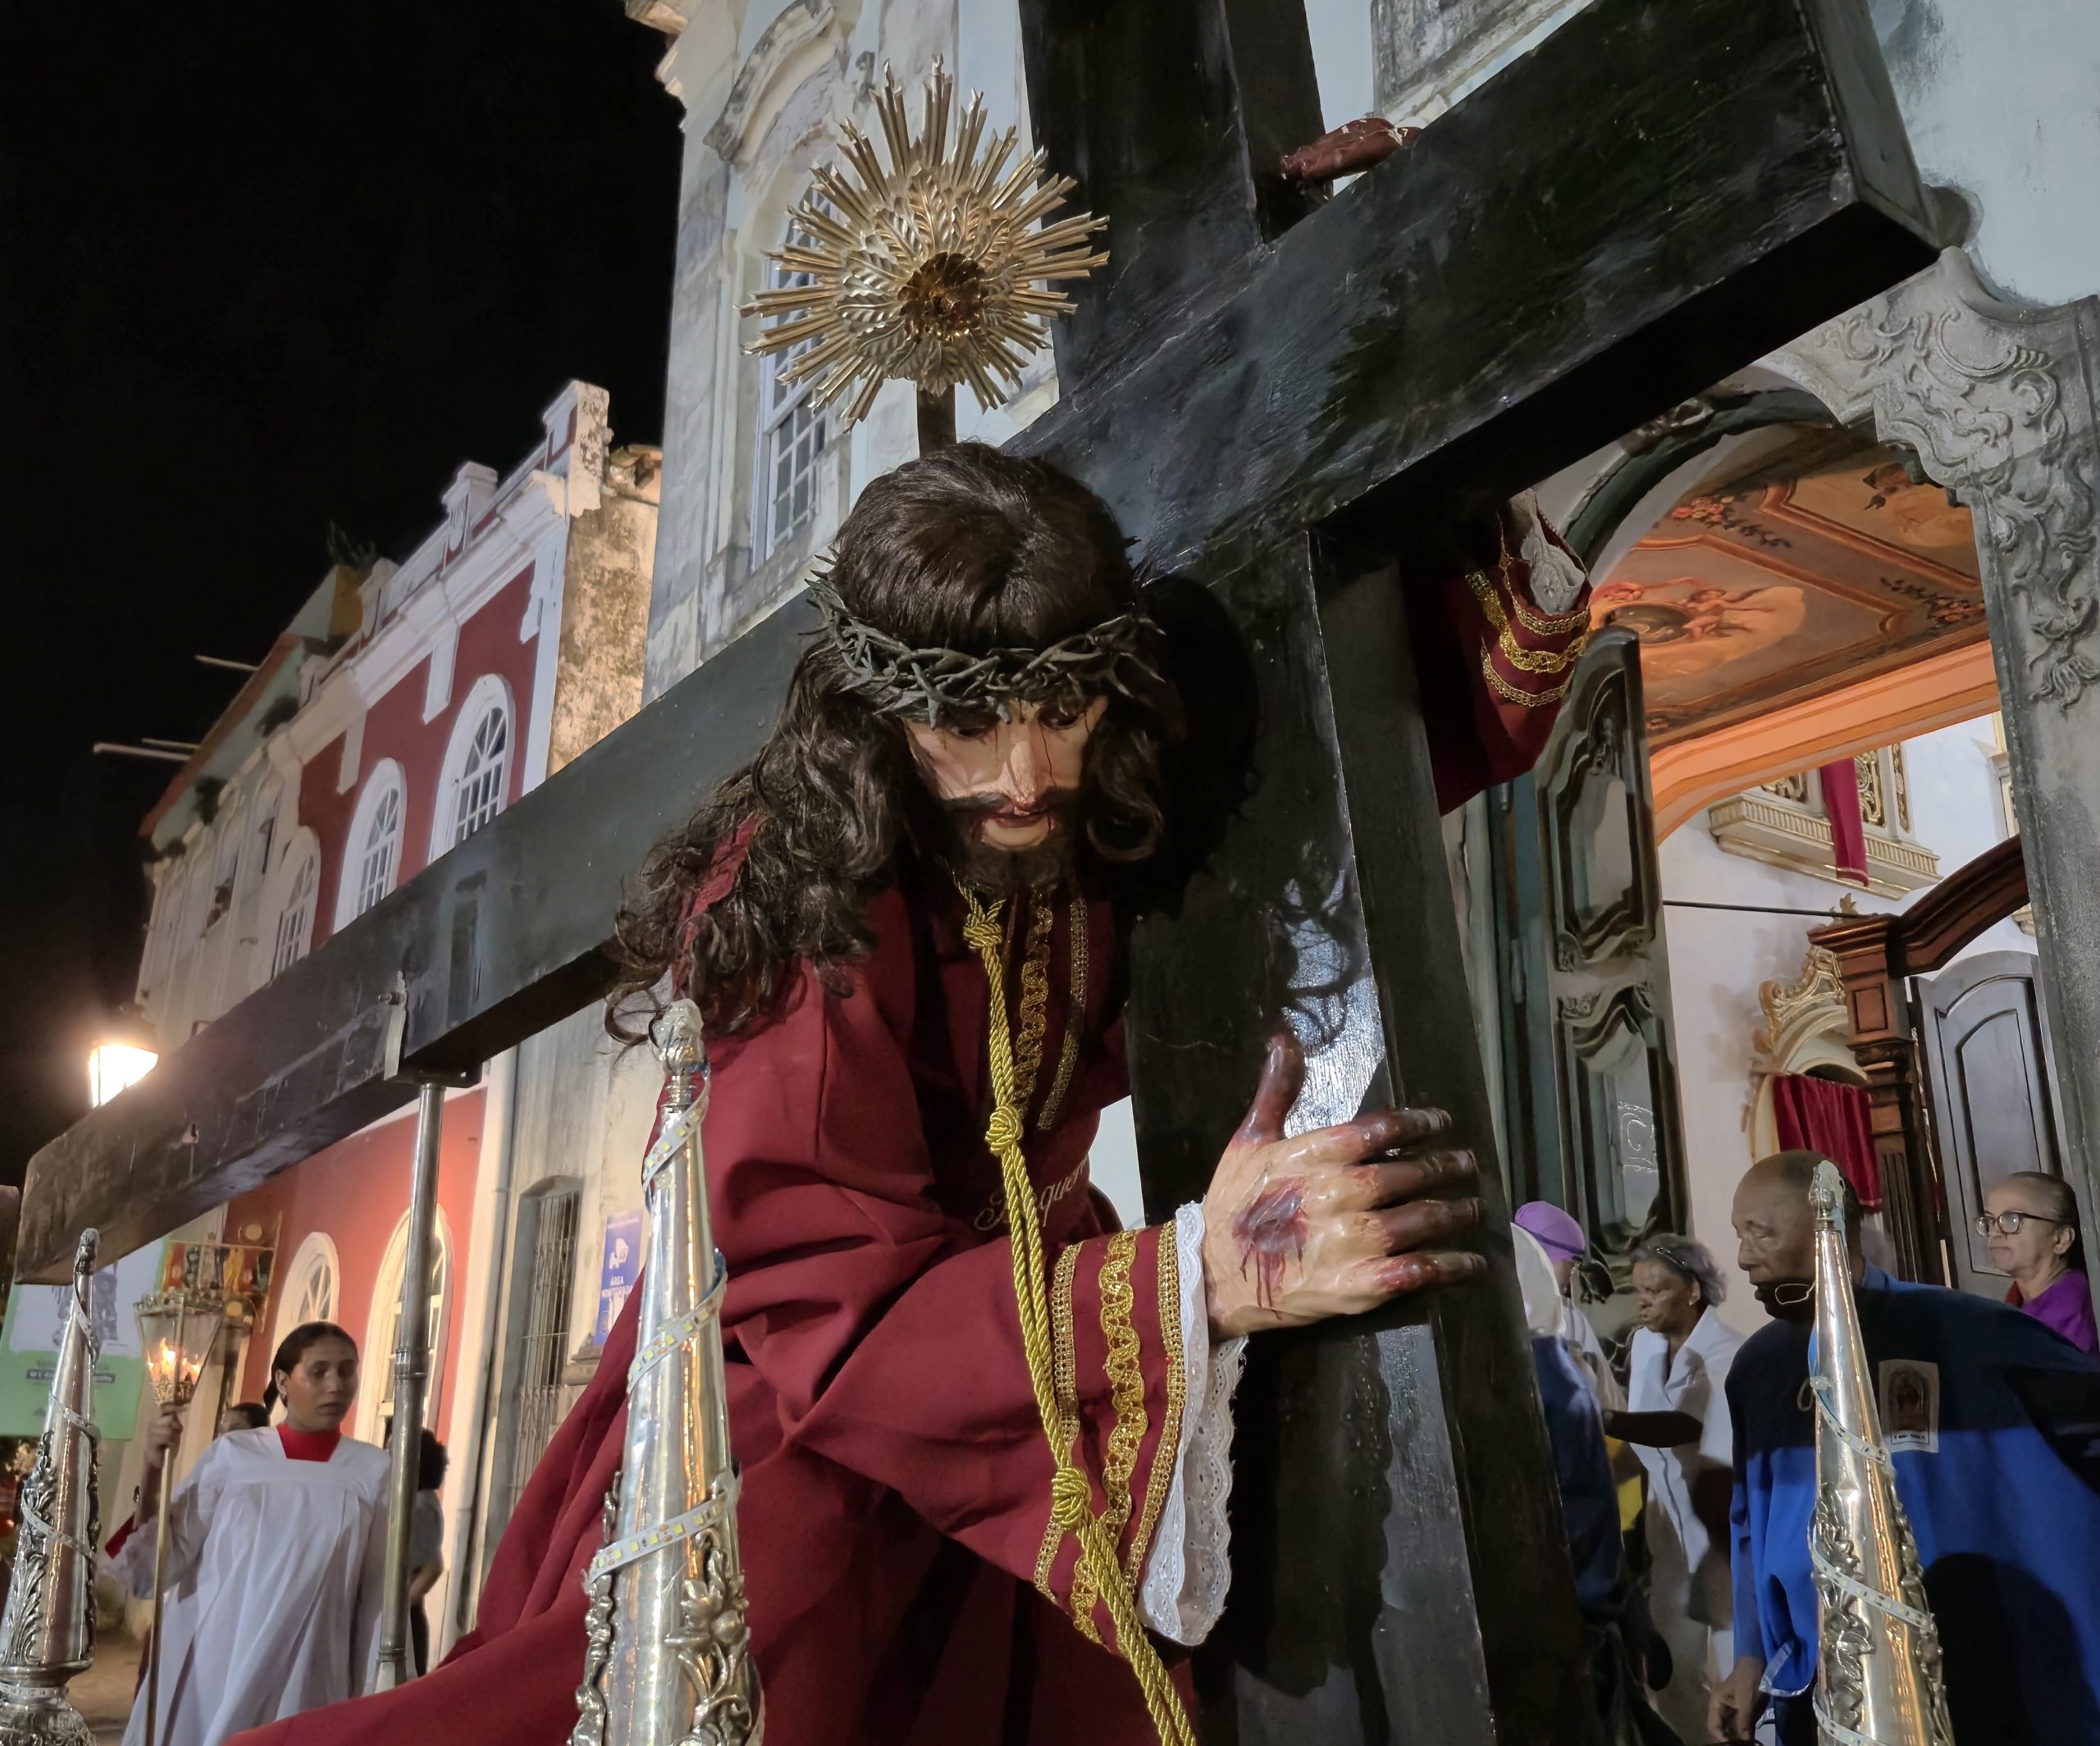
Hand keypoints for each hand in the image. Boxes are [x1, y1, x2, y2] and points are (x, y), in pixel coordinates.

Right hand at [142, 1405, 182, 1470]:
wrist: (156, 1460)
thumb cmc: (165, 1445)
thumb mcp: (173, 1431)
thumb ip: (175, 1422)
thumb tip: (183, 1408)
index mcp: (157, 1420)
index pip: (165, 1408)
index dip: (174, 1407)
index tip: (185, 1408)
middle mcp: (152, 1424)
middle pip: (170, 1419)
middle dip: (176, 1427)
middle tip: (175, 1435)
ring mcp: (151, 1432)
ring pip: (170, 1429)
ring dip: (174, 1437)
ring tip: (170, 1443)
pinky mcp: (152, 1441)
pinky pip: (167, 1438)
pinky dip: (171, 1442)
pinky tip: (167, 1446)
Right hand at [1200, 1031, 1483, 1339]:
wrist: (1212, 1277)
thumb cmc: (1232, 1205)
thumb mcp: (1247, 1141)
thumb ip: (1275, 1091)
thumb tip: (1285, 1036)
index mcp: (1311, 1156)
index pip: (1378, 1130)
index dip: (1416, 1123)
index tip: (1440, 1122)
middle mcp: (1336, 1195)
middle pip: (1406, 1175)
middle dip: (1443, 1167)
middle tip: (1466, 1163)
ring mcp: (1349, 1243)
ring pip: (1418, 1220)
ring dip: (1453, 1212)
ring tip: (1474, 1206)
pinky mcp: (1357, 1286)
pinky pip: (1416, 1270)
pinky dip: (1448, 1265)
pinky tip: (1469, 1260)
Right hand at [1710, 1655, 1764, 1741]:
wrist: (1757, 1667)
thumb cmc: (1747, 1680)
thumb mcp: (1746, 1700)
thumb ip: (1744, 1720)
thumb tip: (1745, 1739)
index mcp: (1716, 1702)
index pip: (1713, 1725)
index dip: (1721, 1736)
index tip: (1733, 1743)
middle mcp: (1721, 1708)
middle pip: (1722, 1729)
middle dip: (1731, 1738)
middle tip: (1743, 1744)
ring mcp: (1732, 1710)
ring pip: (1732, 1729)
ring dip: (1739, 1737)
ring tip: (1748, 1743)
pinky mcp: (1742, 1712)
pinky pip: (1741, 1726)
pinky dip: (1745, 1734)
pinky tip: (1751, 1739)